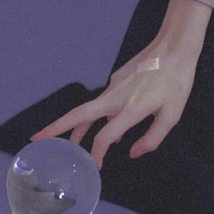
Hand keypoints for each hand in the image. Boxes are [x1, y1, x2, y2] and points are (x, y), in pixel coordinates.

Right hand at [30, 0, 210, 169]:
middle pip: (78, 115)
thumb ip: (152, 138)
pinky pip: (103, 102)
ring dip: (75, 126)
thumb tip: (131, 153)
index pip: (104, 136)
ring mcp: (112, 87)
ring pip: (87, 110)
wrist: (174, 47)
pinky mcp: (114, 80)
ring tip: (71, 142)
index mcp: (130, 109)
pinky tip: (109, 122)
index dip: (96, 153)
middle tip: (36, 138)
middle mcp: (115, 98)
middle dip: (55, 128)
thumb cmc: (177, 83)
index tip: (95, 165)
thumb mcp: (171, 115)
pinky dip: (100, 115)